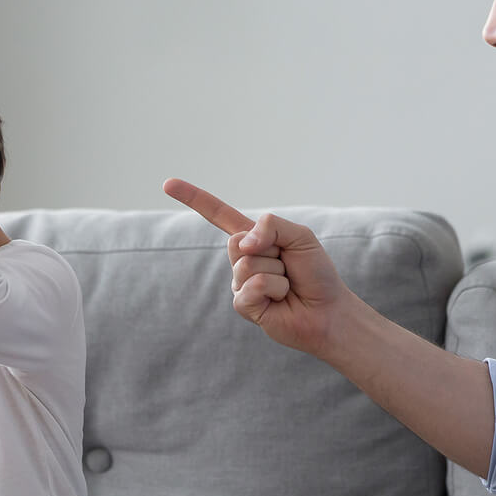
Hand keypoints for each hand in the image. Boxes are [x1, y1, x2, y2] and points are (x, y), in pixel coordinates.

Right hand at [162, 177, 351, 357]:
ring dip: (276, 275)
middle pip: (236, 242)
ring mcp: (240, 283)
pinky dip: (273, 291)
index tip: (167, 184)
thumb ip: (272, 226)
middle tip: (287, 266)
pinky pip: (250, 289)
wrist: (328, 311)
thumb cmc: (316, 273)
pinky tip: (280, 300)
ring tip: (287, 286)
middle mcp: (242, 259)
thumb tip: (243, 243)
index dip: (194, 199)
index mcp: (253, 238)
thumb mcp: (300, 236)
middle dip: (269, 250)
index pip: (218, 215)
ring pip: (246, 267)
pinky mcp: (244, 306)